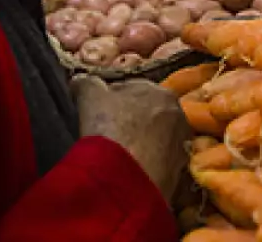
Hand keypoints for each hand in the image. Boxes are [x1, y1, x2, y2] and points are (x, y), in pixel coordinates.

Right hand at [71, 75, 187, 201]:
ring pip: (154, 139)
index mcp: (162, 91)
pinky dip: (144, 164)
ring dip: (139, 143)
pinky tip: (128, 170)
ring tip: (117, 155)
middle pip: (147, 114)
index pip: (133, 89)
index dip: (111, 99)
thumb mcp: (90, 96)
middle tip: (107, 133)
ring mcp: (181, 146)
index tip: (96, 112)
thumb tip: (81, 81)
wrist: (125, 180)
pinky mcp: (177, 174)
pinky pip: (156, 162)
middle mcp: (179, 116)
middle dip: (129, 121)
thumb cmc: (110, 128)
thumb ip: (87, 83)